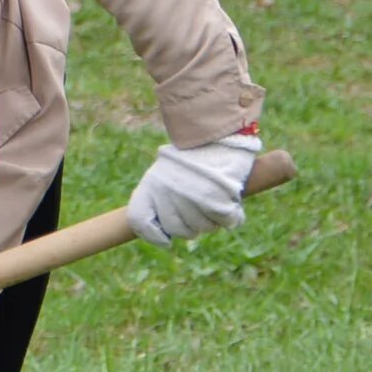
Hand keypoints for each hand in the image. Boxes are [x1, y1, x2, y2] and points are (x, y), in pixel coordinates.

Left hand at [126, 131, 260, 246]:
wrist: (217, 132)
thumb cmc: (192, 155)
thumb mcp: (164, 171)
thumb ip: (160, 200)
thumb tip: (163, 237)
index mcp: (150, 186)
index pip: (140, 222)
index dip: (153, 236)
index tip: (166, 239)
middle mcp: (166, 194)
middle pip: (177, 230)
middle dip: (191, 224)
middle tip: (201, 207)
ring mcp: (191, 198)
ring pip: (202, 228)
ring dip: (212, 219)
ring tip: (215, 196)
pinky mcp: (217, 200)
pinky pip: (225, 221)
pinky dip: (232, 215)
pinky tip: (231, 202)